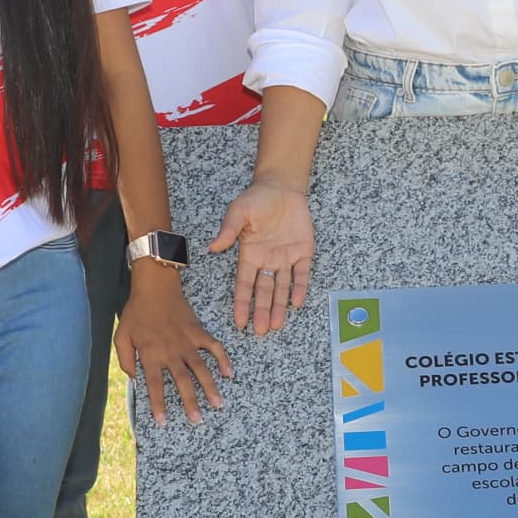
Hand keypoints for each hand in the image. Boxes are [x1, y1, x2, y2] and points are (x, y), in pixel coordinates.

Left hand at [118, 262, 231, 422]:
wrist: (154, 287)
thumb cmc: (135, 312)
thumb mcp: (121, 336)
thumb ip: (126, 360)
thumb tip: (135, 378)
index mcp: (150, 354)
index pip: (155, 385)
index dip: (158, 404)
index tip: (163, 421)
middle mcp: (170, 351)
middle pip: (182, 381)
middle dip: (190, 402)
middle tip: (197, 420)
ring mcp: (187, 341)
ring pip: (201, 369)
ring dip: (210, 387)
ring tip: (218, 404)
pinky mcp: (198, 332)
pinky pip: (214, 347)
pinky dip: (223, 359)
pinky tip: (229, 373)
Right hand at [211, 178, 312, 336]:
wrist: (281, 186)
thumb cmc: (256, 199)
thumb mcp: (239, 212)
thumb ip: (229, 230)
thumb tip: (213, 247)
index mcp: (249, 255)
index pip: (245, 284)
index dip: (242, 303)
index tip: (240, 321)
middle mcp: (267, 261)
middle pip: (264, 291)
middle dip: (262, 311)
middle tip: (261, 331)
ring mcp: (286, 258)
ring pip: (283, 287)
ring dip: (280, 306)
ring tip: (277, 324)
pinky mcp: (303, 251)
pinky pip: (302, 273)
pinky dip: (300, 286)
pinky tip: (297, 301)